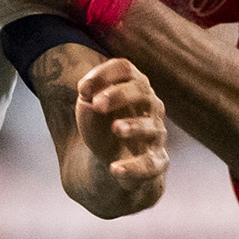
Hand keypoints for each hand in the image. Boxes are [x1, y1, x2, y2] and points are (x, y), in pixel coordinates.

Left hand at [74, 57, 168, 209]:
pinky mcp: (157, 161)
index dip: (104, 74)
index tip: (81, 89)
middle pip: (141, 90)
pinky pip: (150, 164)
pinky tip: (114, 169)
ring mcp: (156, 133)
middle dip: (119, 95)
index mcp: (133, 86)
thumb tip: (87, 92)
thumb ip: (87, 96)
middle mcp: (150, 105)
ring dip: (133, 126)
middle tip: (97, 104)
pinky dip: (133, 167)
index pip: (124, 69)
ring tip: (116, 128)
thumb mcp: (89, 108)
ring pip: (150, 126)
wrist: (114, 161)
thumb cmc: (102, 126)